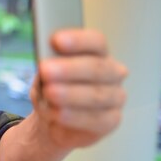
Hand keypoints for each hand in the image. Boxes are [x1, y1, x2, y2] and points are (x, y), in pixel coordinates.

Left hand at [31, 28, 127, 148]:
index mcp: (98, 53)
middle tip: (46, 69)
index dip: (77, 40)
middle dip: (69, 69)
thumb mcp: (45, 73)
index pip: (96, 41)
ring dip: (70, 94)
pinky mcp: (112, 120)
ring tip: (49, 93)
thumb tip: (44, 61)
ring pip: (97, 95)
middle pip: (96, 67)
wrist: (54, 119)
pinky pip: (97, 119)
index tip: (55, 40)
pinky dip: (75, 116)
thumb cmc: (53, 87)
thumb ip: (48, 64)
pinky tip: (58, 113)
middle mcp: (112, 72)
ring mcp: (115, 97)